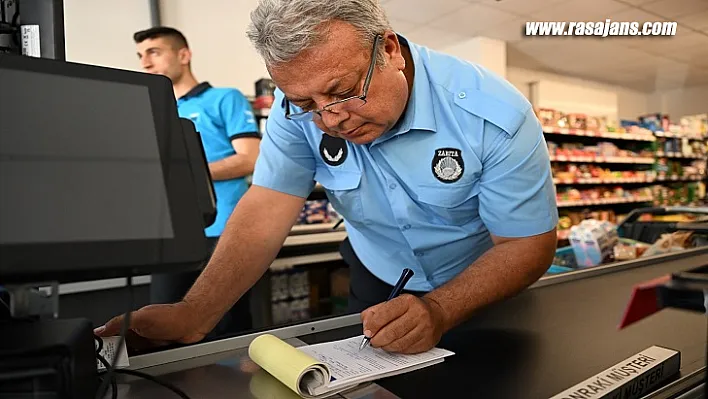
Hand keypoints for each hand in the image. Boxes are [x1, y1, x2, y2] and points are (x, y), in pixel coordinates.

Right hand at [93, 301, 208, 346]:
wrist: (194, 323)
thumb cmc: (173, 316)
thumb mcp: (142, 317)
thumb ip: (121, 322)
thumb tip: (101, 328)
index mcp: (133, 320)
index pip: (113, 332)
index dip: (107, 340)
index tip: (104, 348)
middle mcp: (140, 330)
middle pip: (122, 345)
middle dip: (123, 350)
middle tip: (125, 352)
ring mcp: (148, 339)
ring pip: (134, 352)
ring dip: (136, 355)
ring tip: (142, 352)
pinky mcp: (156, 348)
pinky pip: (146, 356)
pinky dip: (146, 357)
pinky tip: (150, 356)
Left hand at [360, 294, 446, 353]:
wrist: (436, 313)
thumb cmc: (412, 309)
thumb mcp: (393, 302)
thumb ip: (376, 311)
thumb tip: (366, 325)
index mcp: (407, 301)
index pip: (386, 313)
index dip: (373, 325)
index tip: (367, 332)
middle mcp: (418, 314)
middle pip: (392, 331)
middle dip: (378, 339)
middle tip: (372, 341)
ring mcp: (424, 329)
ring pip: (399, 343)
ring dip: (386, 346)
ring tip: (382, 343)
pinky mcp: (427, 342)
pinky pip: (406, 350)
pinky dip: (396, 349)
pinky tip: (394, 344)